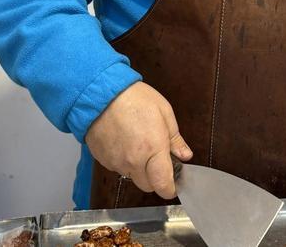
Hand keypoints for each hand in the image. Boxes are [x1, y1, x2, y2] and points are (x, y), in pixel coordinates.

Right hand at [85, 82, 192, 198]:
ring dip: (138, 169)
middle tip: (157, 160)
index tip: (174, 185)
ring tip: (138, 144)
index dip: (170, 189)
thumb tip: (185, 155)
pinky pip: (117, 168)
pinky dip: (123, 161)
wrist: (100, 94)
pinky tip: (124, 142)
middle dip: (155, 178)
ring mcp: (116, 162)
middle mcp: (134, 161)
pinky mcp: (103, 160)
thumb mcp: (164, 112)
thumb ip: (175, 139)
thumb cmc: (134, 98)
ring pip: (131, 177)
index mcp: (153, 149)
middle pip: (147, 186)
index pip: (163, 185)